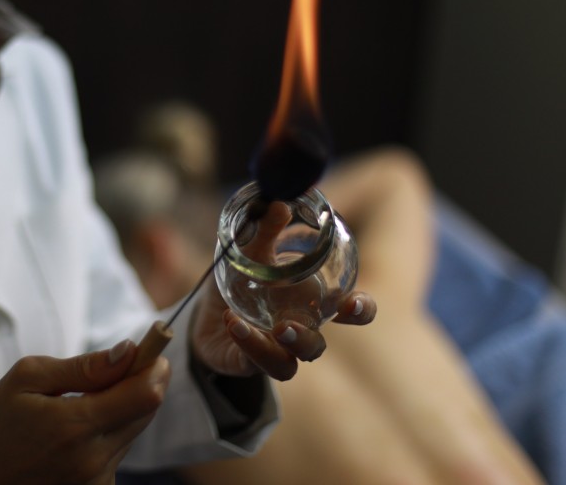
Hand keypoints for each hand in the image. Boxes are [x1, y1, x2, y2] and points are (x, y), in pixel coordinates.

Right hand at [0, 341, 170, 484]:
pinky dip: (108, 432)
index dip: (154, 366)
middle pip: (147, 411)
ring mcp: (96, 479)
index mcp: (75, 425)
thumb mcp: (28, 378)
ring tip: (81, 404)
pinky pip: (119, 450)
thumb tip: (127, 351)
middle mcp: (93, 459)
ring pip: (133, 430)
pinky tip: (76, 431)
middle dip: (139, 383)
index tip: (149, 350)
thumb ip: (83, 366)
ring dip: (121, 408)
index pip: (145, 395)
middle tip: (117, 367)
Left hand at [191, 202, 376, 380]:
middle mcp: (296, 330)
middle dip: (312, 338)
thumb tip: (279, 203)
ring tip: (275, 328)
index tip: (353, 301)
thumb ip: (265, 230)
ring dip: (286, 346)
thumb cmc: (238, 279)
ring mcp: (272, 350)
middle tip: (291, 326)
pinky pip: (253, 362)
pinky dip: (247, 343)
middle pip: (317, 344)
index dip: (361, 309)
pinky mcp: (247, 363)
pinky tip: (234, 323)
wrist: (204, 310)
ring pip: (290, 362)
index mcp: (310, 303)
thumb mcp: (248, 250)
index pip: (349, 311)